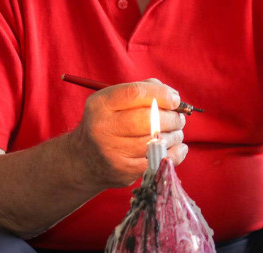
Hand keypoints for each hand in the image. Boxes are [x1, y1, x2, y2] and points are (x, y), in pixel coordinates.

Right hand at [70, 78, 187, 189]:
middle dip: (172, 117)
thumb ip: (143, 90)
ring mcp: (113, 152)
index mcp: (101, 104)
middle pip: (148, 119)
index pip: (136, 93)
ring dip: (175, 135)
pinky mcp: (124, 171)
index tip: (175, 99)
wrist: (84, 160)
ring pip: (156, 141)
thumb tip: (173, 96)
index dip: (161, 94)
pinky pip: (159, 161)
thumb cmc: (109, 122)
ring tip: (175, 131)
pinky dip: (175, 152)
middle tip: (178, 118)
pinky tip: (177, 146)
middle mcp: (103, 128)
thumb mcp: (114, 101)